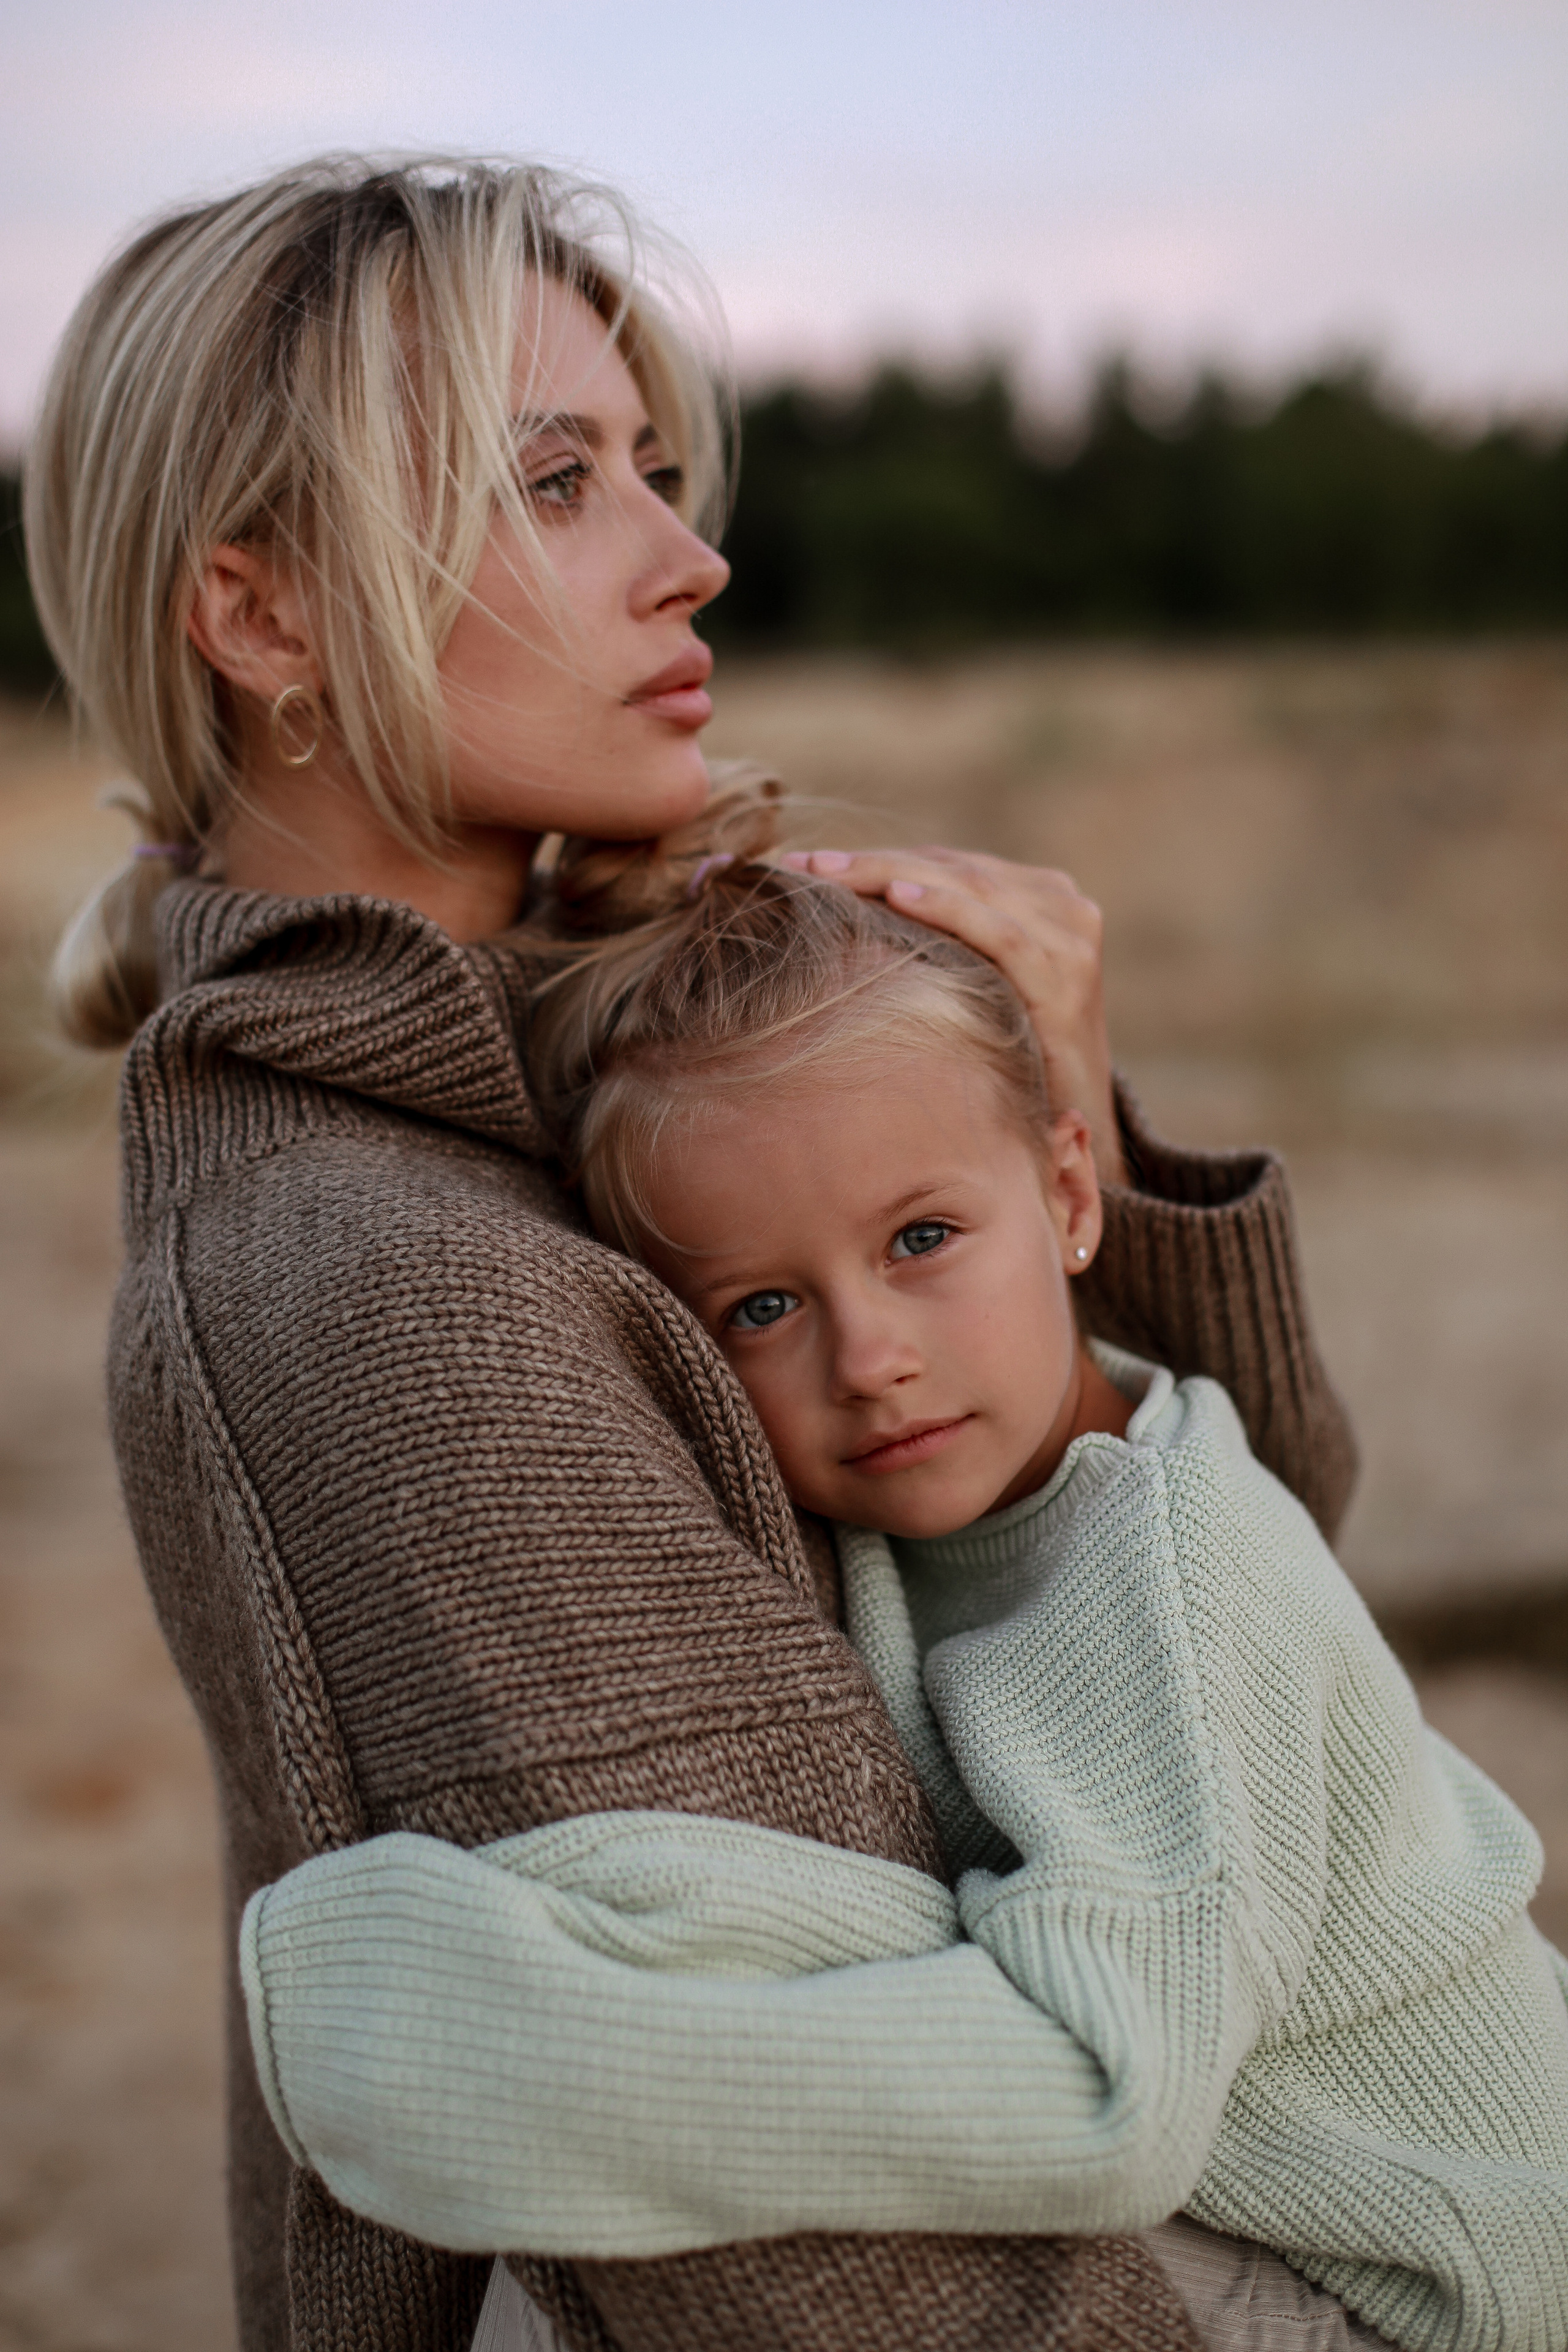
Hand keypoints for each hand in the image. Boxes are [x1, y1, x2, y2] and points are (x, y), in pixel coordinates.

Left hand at [779, 846, 1126, 1186]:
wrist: (1078, 1121)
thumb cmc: (1014, 1055)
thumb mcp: (978, 983)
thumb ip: (943, 940)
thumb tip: (851, 915)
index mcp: (1040, 896)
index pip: (947, 864)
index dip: (878, 858)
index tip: (806, 862)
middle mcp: (1061, 905)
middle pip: (953, 868)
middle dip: (873, 863)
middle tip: (801, 862)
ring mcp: (1069, 937)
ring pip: (969, 887)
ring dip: (890, 874)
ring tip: (828, 872)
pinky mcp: (1067, 975)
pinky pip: (999, 932)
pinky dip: (947, 909)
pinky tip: (897, 897)